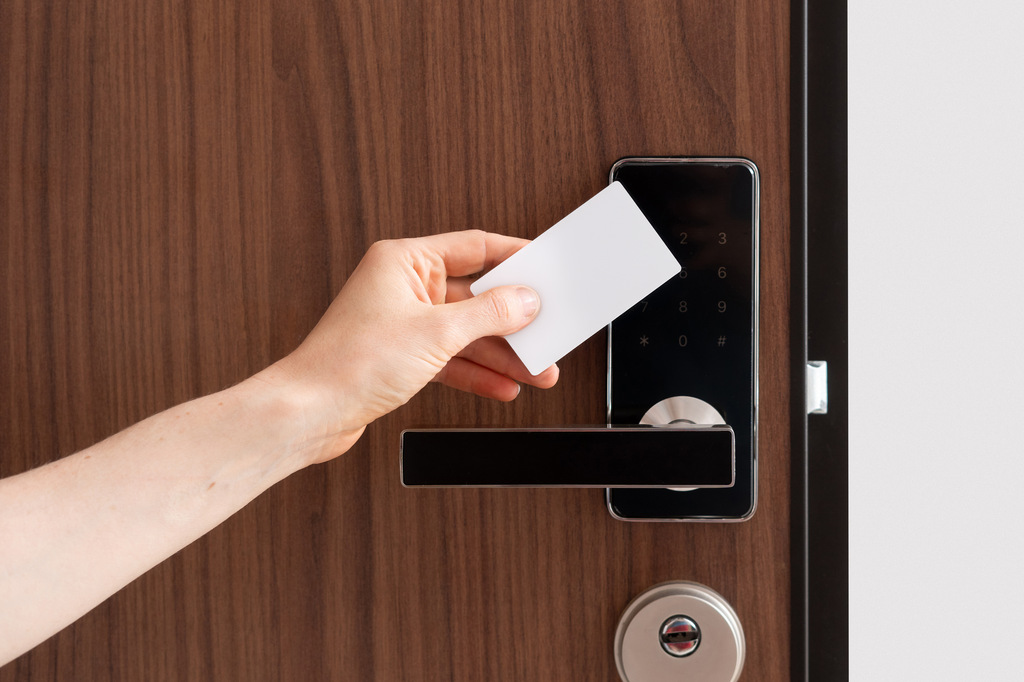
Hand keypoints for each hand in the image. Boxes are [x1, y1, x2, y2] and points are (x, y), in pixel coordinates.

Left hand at [267, 230, 558, 461]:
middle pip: (474, 297)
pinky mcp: (399, 356)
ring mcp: (401, 322)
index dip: (515, 257)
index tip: (546, 267)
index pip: (474, 248)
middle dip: (513, 321)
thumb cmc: (351, 363)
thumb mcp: (437, 334)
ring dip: (501, 354)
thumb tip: (524, 300)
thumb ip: (489, 315)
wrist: (309, 413)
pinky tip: (503, 387)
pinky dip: (476, 373)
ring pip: (465, 333)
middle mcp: (402, 286)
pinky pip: (449, 358)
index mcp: (404, 261)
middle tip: (547, 332)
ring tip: (537, 371)